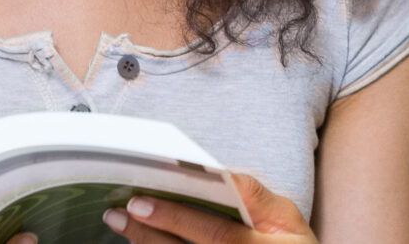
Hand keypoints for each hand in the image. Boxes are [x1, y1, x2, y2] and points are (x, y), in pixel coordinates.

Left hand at [6, 174, 313, 243]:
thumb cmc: (290, 243)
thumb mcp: (286, 218)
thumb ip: (255, 195)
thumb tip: (217, 172)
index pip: (214, 232)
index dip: (176, 218)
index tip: (141, 202)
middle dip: (148, 232)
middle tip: (118, 213)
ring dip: (144, 243)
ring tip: (120, 223)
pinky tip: (139, 239)